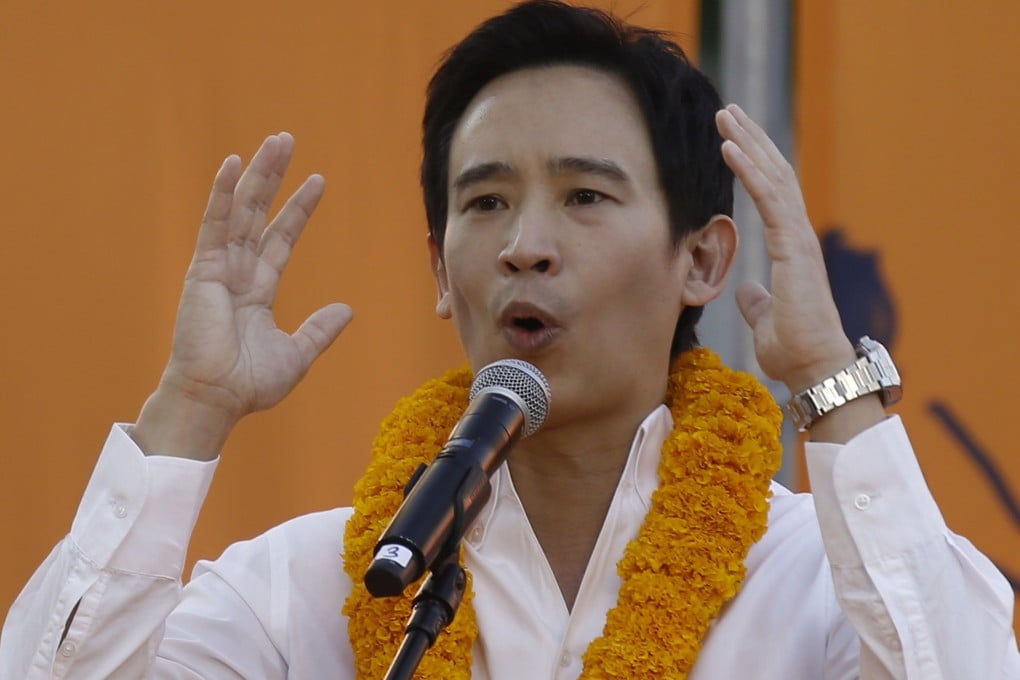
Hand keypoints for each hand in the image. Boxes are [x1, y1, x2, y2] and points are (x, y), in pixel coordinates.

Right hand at [134, 133, 352, 459]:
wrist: (217, 399)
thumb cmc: (249, 384)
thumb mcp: (297, 353)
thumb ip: (320, 329)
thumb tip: (347, 309)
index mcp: (257, 291)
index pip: (280, 240)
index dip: (298, 210)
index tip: (317, 181)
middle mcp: (237, 273)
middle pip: (259, 214)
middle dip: (275, 179)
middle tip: (288, 141)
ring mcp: (218, 269)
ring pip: (241, 211)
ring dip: (257, 176)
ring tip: (274, 143)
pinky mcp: (203, 270)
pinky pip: (214, 224)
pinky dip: (221, 194)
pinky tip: (232, 164)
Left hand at [715, 104, 853, 392]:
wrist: (814, 368)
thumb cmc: (794, 349)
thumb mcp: (765, 318)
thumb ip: (757, 301)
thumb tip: (747, 292)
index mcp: (791, 247)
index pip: (772, 193)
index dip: (754, 162)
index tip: (732, 138)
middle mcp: (798, 234)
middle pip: (775, 173)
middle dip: (751, 139)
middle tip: (728, 110)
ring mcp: (798, 238)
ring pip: (774, 176)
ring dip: (749, 141)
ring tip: (726, 114)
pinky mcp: (793, 246)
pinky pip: (768, 198)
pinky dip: (748, 169)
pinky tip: (728, 146)